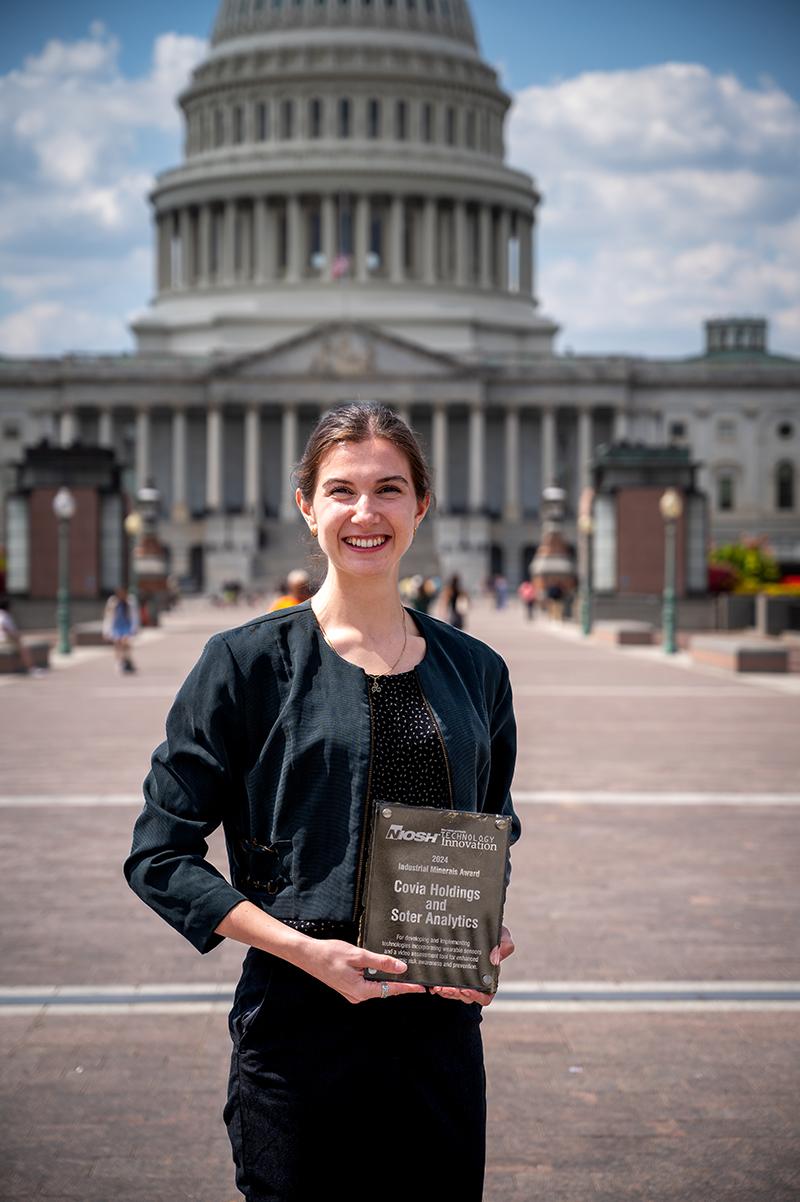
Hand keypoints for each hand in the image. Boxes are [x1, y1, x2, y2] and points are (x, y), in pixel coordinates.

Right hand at [293, 938, 426, 1004]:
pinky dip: (375, 976)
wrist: (308, 955)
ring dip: (386, 978)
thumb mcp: (359, 956)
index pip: (390, 990)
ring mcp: (352, 992)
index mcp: (361, 991)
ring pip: (375, 986)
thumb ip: (381, 963)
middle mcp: (357, 995)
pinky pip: (366, 983)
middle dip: (398, 982)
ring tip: (400, 970)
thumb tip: (401, 968)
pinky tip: (380, 968)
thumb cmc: (331, 954)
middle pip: (384, 989)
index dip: (407, 988)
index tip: (421, 988)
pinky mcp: (348, 986)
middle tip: (414, 976)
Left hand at [430, 924, 515, 1007]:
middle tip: (446, 988)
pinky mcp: (449, 973)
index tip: (465, 989)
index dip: (476, 996)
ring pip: (453, 993)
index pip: (485, 995)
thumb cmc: (491, 932)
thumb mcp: (501, 935)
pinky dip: (437, 985)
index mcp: (490, 977)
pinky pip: (444, 985)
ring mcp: (462, 978)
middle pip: (466, 996)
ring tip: (437, 986)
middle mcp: (476, 981)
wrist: (475, 921)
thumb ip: (505, 944)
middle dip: (455, 994)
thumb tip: (495, 959)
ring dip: (445, 991)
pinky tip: (431, 983)